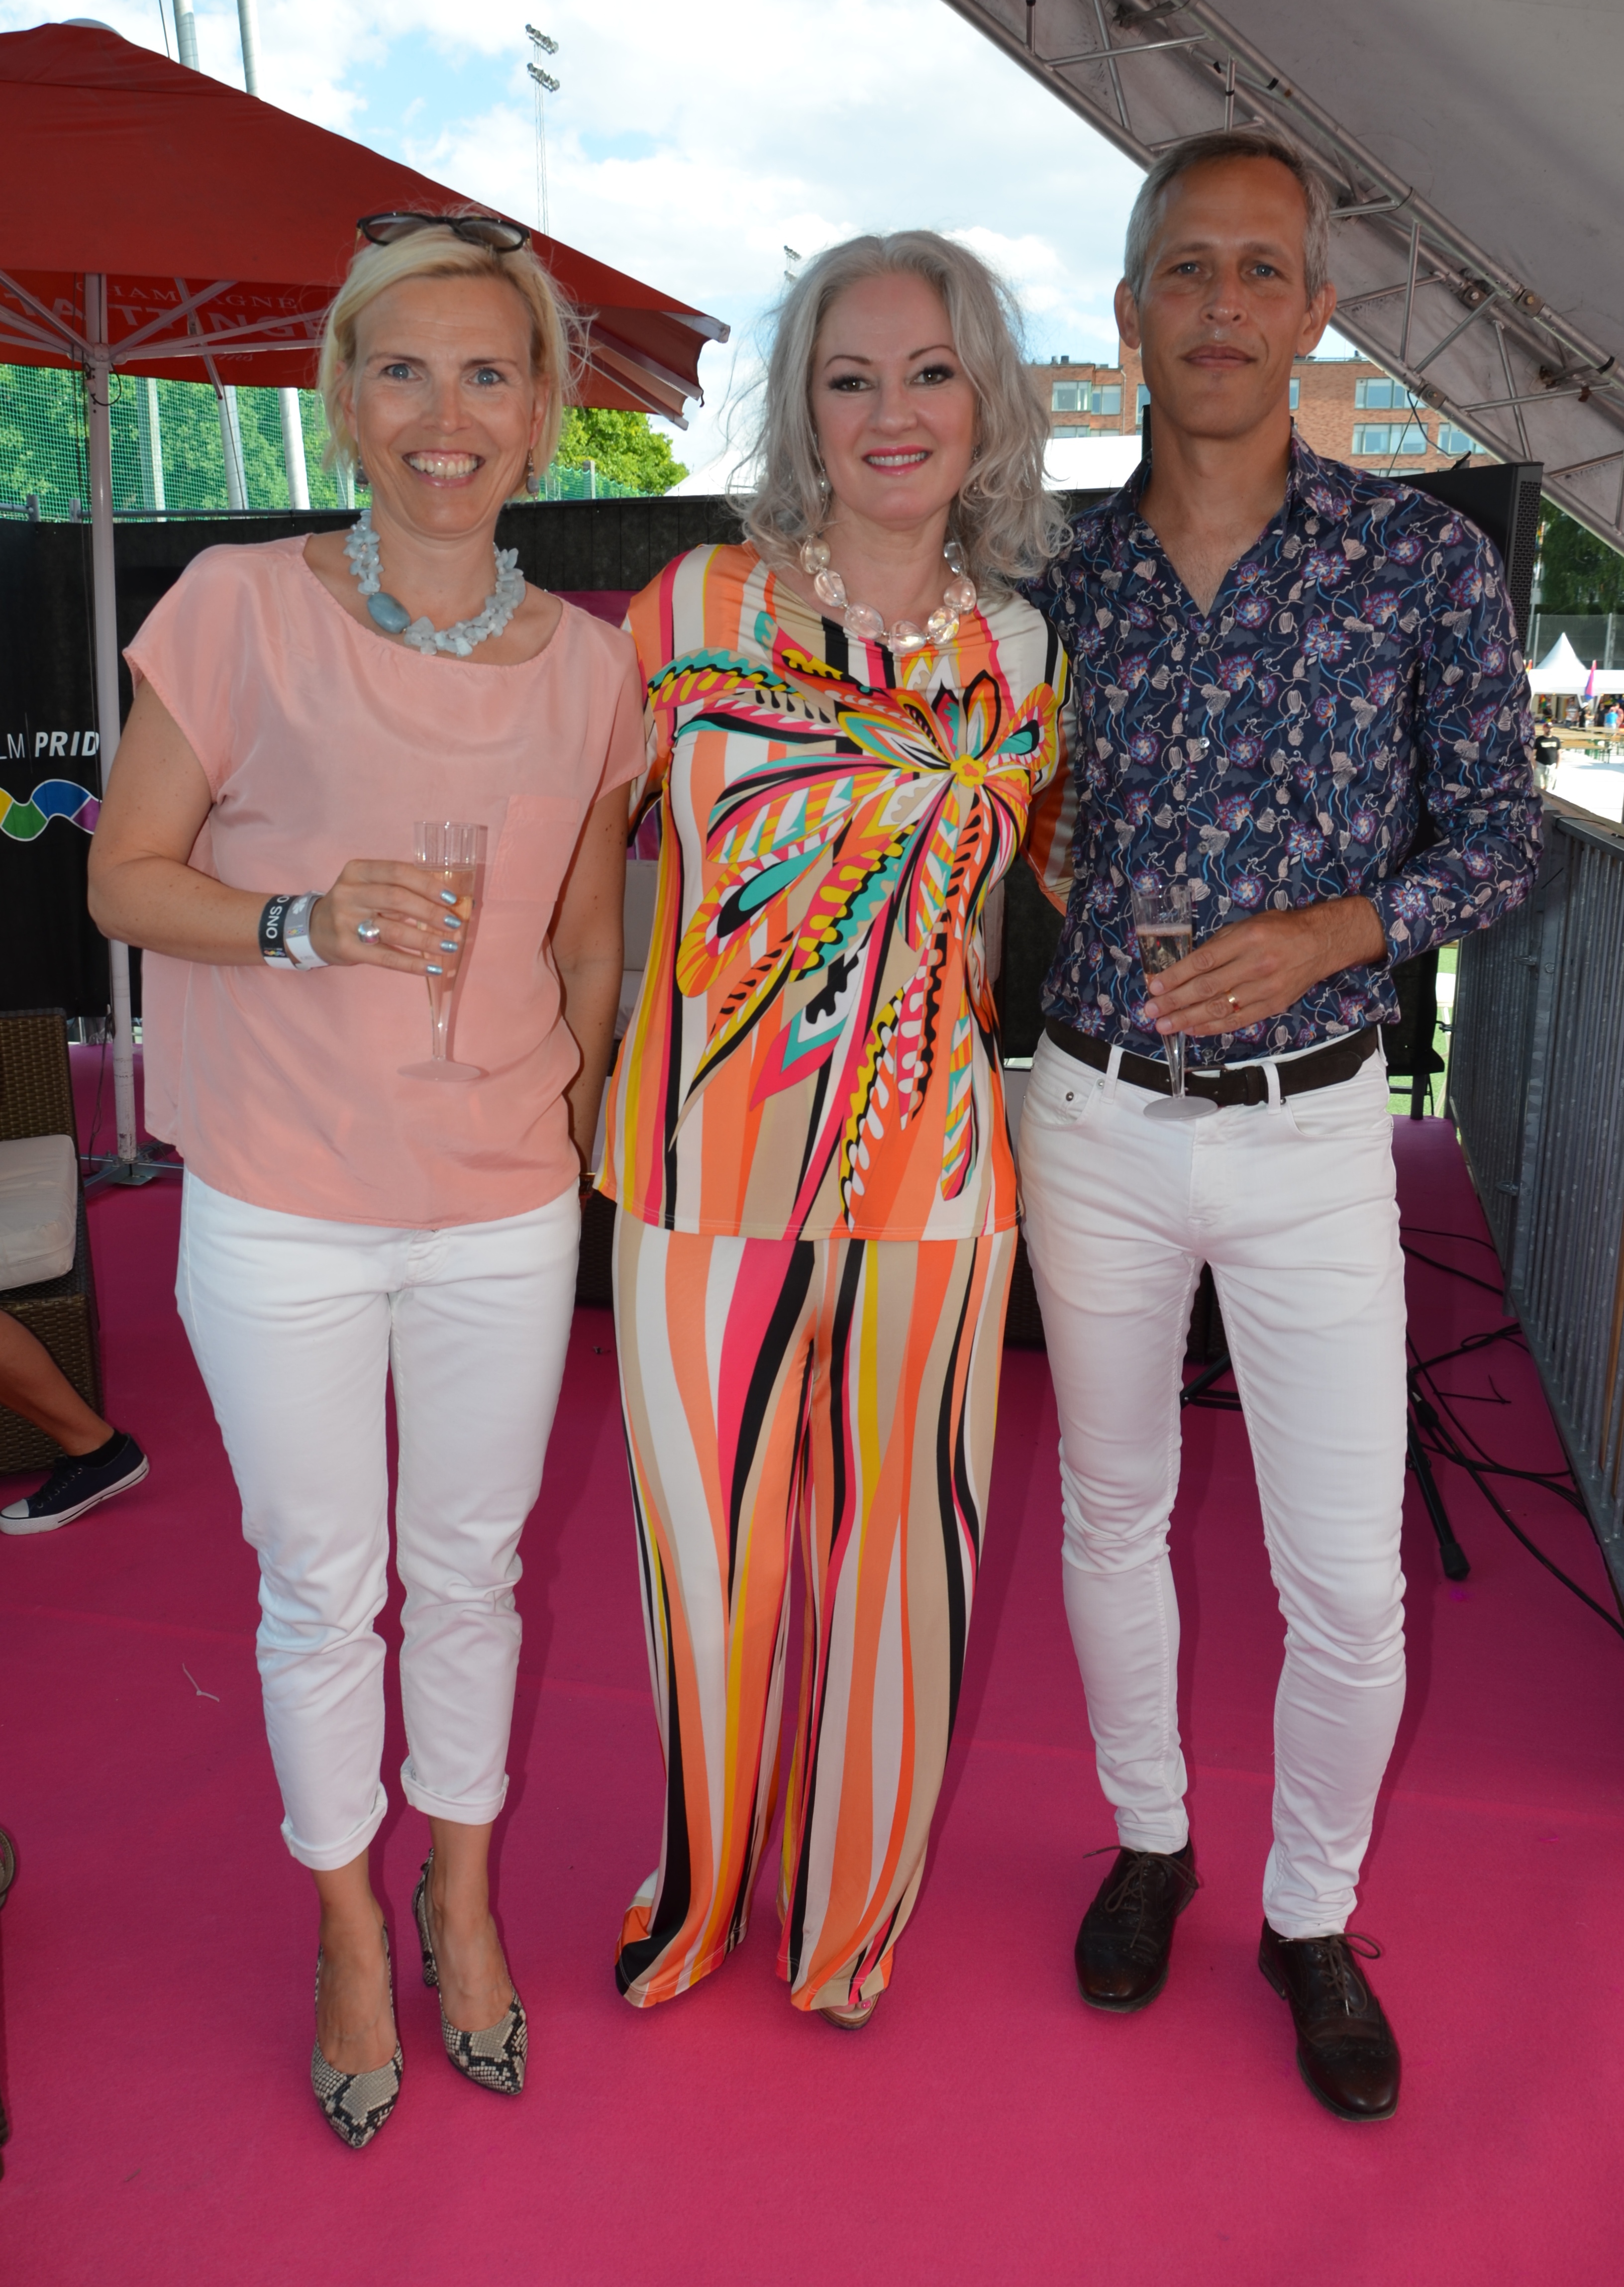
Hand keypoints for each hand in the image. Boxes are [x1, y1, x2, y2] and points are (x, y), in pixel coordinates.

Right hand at [308, 860, 469, 976]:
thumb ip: (401, 888)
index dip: (428, 885)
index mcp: (358, 871)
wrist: (314, 929)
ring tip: (450, 946)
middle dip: (431, 913)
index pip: (398, 873)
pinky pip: (387, 958)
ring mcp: (346, 922)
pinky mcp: (348, 949)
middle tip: (455, 923)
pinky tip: (433, 968)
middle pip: (397, 900)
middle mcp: (349, 893)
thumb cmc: (355, 904)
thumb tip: (448, 902)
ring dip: (427, 940)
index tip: (451, 898)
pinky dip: (413, 964)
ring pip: (394, 931)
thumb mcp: (368, 885)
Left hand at [1143, 896, 1387, 1037]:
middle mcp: (1255, 965)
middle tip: (1151, 1010)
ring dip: (1187, 1019)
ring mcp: (1265, 989)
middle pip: (1207, 988)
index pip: (1203, 961)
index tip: (1154, 986)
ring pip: (1219, 1008)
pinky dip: (1212, 1027)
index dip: (1176, 976)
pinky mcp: (1272, 1006)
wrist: (1320, 943)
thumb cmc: (1278, 930)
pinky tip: (1192, 1029)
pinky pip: (1237, 1020)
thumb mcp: (1246, 926)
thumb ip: (1217, 946)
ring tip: (1164, 1025)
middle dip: (1174, 1001)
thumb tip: (1182, 968)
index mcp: (1247, 939)